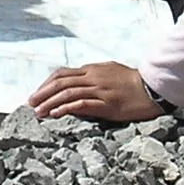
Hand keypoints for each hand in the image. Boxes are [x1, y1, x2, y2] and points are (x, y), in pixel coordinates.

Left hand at [28, 61, 165, 122]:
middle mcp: (93, 78)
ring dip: (49, 103)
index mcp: (92, 70)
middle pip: (60, 82)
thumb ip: (93, 75)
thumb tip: (77, 81)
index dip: (46, 84)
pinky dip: (65, 108)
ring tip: (38, 112)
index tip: (37, 94)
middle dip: (42, 93)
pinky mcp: (106, 104)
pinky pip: (81, 104)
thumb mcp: (110, 72)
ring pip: (67, 93)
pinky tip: (55, 114)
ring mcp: (99, 90)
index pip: (62, 74)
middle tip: (30, 103)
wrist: (153, 88)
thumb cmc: (132, 82)